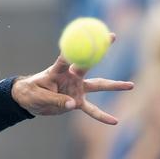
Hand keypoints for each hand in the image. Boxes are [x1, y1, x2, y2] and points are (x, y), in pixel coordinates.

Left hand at [11, 47, 133, 124]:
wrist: (28, 101)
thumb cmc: (30, 93)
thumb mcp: (39, 96)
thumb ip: (55, 99)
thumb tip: (73, 104)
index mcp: (58, 70)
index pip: (66, 58)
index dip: (72, 50)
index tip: (83, 39)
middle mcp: (71, 77)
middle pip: (88, 63)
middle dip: (101, 50)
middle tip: (112, 37)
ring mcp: (76, 89)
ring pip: (98, 86)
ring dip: (114, 86)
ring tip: (131, 86)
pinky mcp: (76, 102)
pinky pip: (91, 109)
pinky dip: (101, 116)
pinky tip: (114, 121)